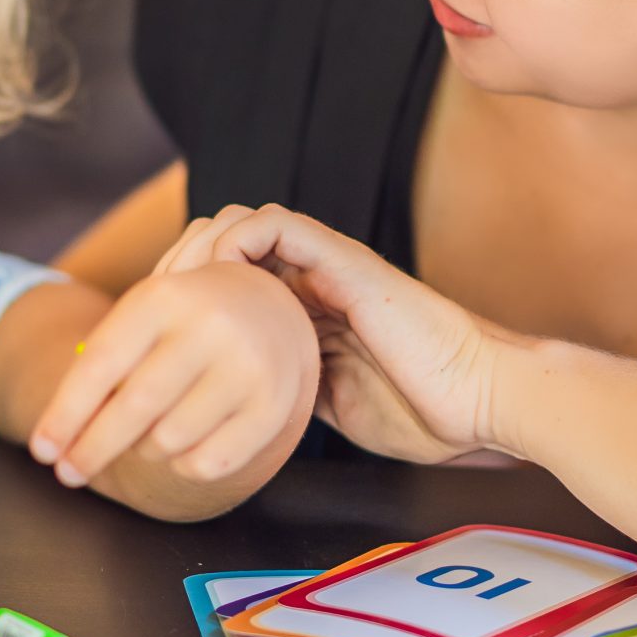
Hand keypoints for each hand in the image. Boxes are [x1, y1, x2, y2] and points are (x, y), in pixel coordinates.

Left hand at [27, 260, 319, 490]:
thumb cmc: (183, 322)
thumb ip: (103, 366)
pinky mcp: (274, 405)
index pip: (102, 363)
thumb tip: (60, 437)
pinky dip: (184, 466)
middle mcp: (210, 325)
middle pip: (133, 408)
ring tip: (147, 434)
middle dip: (91, 449)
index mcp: (164, 296)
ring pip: (168, 441)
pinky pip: (208, 462)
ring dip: (144, 451)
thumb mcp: (143, 319)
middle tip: (67, 473)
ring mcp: (247, 365)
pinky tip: (184, 445)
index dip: (65, 414)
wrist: (269, 307)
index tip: (41, 452)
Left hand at [158, 204, 508, 462]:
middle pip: (226, 243)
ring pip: (244, 223)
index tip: (157, 337)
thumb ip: (294, 393)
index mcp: (313, 312)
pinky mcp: (346, 261)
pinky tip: (219, 278)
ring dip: (202, 247)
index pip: (233, 281)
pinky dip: (237, 239)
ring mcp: (331, 265)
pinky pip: (279, 225)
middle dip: (183, 268)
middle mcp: (316, 280)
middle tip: (154, 312)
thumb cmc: (425, 412)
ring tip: (179, 292)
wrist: (483, 400)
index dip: (190, 297)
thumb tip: (242, 413)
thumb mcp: (335, 407)